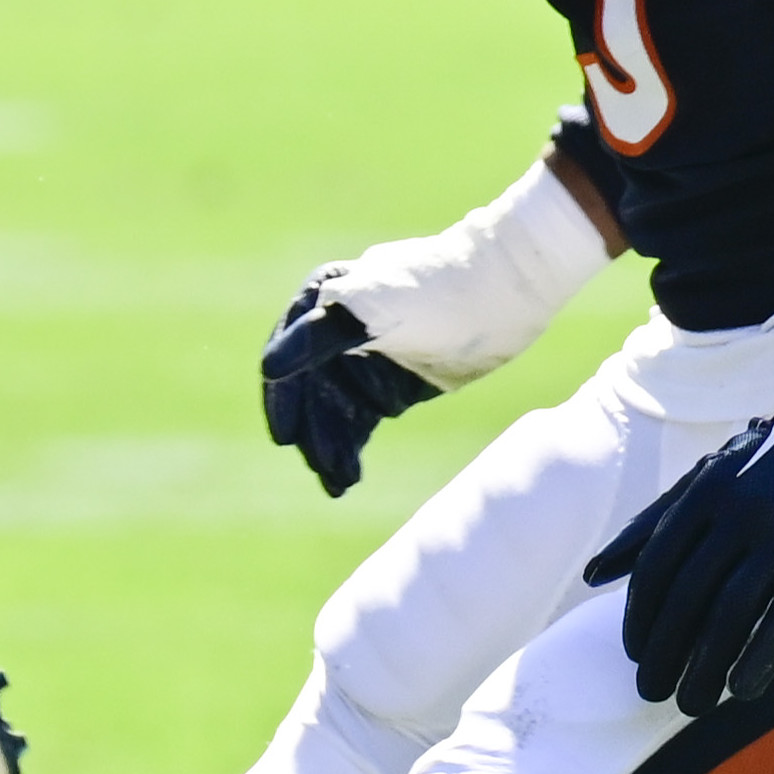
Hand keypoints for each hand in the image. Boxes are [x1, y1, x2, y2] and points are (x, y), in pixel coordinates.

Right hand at [257, 282, 441, 497]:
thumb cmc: (437, 290)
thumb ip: (317, 338)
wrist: (504, 293)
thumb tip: (269, 368)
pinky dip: (352, 448)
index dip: (284, 401)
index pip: (286, 359)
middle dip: (316, 432)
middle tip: (326, 470)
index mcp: (320, 302)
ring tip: (340, 483)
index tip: (286, 439)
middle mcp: (333, 330)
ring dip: (333, 447)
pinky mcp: (389, 383)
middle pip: (311, 392)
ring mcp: (362, 359)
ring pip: (333, 411)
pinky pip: (359, 422)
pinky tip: (349, 475)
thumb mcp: (373, 312)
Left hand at [584, 348, 773, 714]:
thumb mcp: (706, 480)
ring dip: (705, 664)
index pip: (657, 568)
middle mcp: (740, 511)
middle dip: (664, 650)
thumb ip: (650, 526)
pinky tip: (743, 690)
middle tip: (649, 691)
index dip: (640, 617)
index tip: (632, 653)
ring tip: (690, 703)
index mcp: (704, 492)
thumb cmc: (772, 461)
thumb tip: (594, 577)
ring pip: (732, 611)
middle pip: (688, 596)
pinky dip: (762, 655)